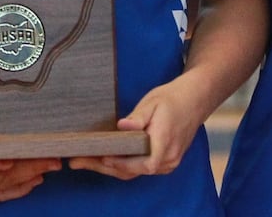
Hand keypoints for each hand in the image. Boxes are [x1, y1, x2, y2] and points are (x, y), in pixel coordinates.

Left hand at [67, 80, 204, 180]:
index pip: (143, 164)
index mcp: (165, 143)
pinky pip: (140, 169)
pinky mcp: (164, 161)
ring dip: (110, 168)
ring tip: (84, 161)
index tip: (102, 157)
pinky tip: (105, 159)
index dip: (121, 164)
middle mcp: (168, 158)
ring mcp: (168, 162)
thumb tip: (123, 126)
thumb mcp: (153, 102)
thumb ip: (138, 117)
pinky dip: (122, 166)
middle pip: (133, 171)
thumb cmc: (172, 99)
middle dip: (104, 167)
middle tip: (77, 161)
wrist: (194, 100)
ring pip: (135, 172)